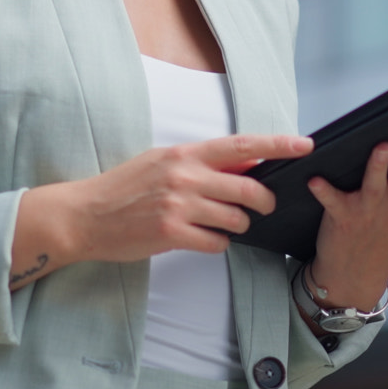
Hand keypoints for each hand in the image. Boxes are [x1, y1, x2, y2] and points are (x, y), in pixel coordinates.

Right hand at [8, 133, 310, 289]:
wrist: (83, 215)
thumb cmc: (124, 188)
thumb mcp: (162, 162)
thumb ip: (202, 163)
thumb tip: (245, 162)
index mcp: (185, 153)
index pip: (242, 145)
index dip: (278, 145)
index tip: (304, 145)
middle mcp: (184, 175)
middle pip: (248, 187)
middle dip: (264, 201)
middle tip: (263, 207)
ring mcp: (178, 204)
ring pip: (235, 218)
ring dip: (237, 226)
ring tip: (222, 225)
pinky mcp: (170, 232)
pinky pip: (215, 242)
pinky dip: (216, 244)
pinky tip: (202, 240)